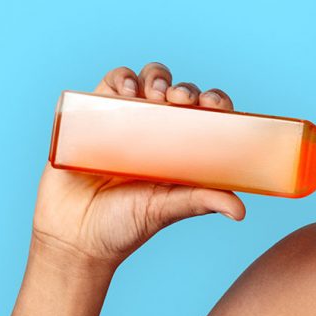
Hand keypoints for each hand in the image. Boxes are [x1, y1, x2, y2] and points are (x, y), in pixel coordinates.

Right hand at [30, 62, 245, 271]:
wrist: (75, 237)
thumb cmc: (125, 224)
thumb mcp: (168, 209)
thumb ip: (201, 202)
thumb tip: (240, 211)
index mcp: (182, 148)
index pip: (206, 113)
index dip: (214, 101)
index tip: (212, 104)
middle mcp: (157, 130)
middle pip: (177, 92)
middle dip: (183, 88)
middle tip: (179, 100)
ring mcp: (125, 121)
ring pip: (146, 81)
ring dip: (155, 77)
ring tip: (153, 94)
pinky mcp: (93, 118)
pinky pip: (109, 85)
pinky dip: (120, 78)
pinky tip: (125, 90)